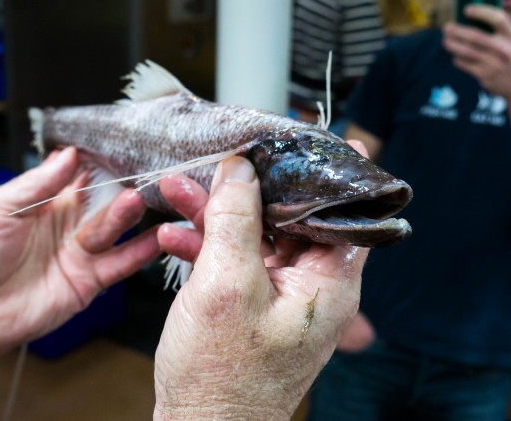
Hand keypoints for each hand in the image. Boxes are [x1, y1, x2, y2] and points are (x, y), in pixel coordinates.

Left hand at [0, 147, 160, 373]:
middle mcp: (69, 226)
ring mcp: (81, 254)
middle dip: (119, 186)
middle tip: (137, 174)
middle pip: (103, 201)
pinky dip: (141, 252)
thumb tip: (68, 155)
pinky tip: (159, 238)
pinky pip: (121, 264)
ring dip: (128, 215)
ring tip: (138, 200)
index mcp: (46, 203)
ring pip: (113, 229)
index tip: (119, 147)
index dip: (98, 162)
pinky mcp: (89, 282)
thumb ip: (35, 185)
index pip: (80, 176)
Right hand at [153, 157, 367, 418]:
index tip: (313, 137)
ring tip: (178, 188)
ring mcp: (278, 296)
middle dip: (248, 189)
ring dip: (216, 214)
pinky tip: (175, 235)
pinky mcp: (250, 305)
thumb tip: (240, 170)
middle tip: (221, 159)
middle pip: (289, 218)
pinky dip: (206, 246)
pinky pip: (234, 262)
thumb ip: (236, 220)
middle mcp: (310, 287)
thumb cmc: (221, 378)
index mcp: (327, 283)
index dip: (326, 172)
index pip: (342, 212)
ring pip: (255, 237)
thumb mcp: (226, 285)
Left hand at [443, 5, 510, 112]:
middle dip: (458, 31)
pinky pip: (465, 65)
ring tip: (445, 41)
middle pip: (476, 36)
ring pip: (467, 51)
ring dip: (453, 45)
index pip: (497, 19)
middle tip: (446, 27)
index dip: (481, 12)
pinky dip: (458, 59)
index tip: (467, 10)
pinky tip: (455, 56)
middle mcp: (504, 49)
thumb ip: (504, 26)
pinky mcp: (485, 76)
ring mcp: (493, 63)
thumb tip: (484, 12)